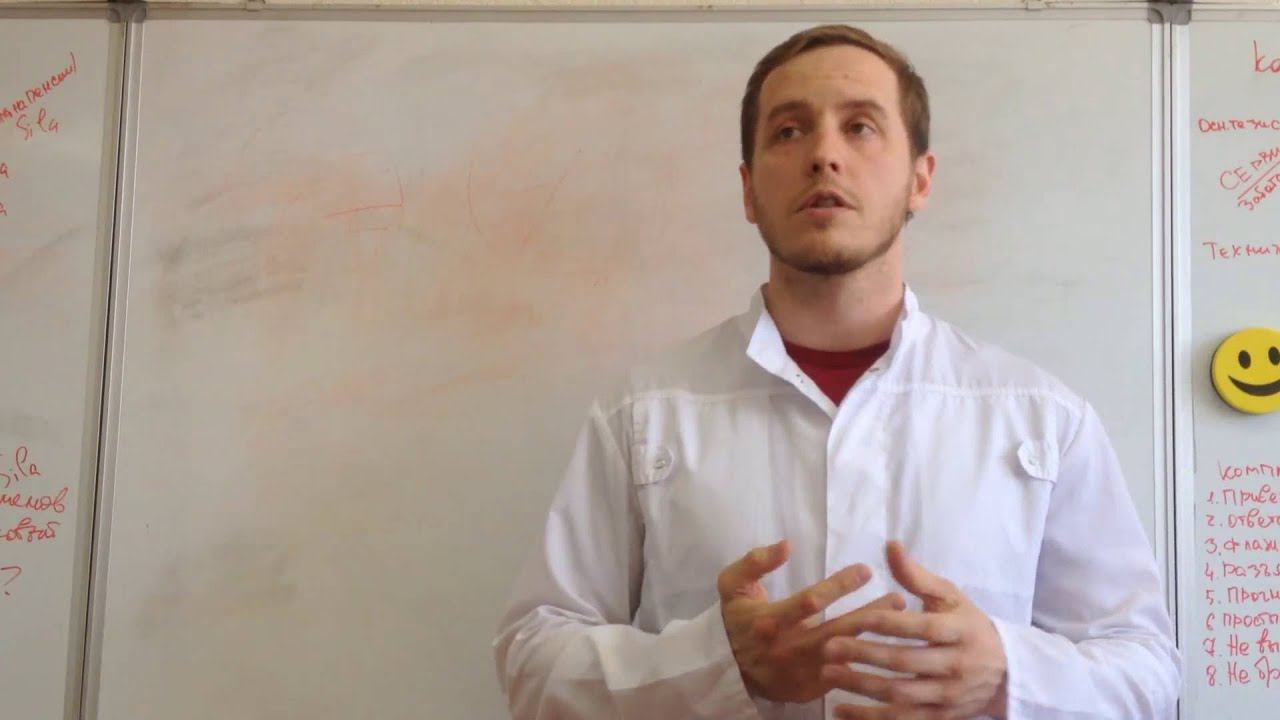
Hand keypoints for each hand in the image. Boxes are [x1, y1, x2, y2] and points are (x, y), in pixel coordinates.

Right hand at [718, 539, 906, 703]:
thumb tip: (787, 544)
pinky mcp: (810, 689)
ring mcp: (800, 673)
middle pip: (836, 631)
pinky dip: (866, 662)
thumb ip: (756, 562)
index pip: (810, 601)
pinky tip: (887, 647)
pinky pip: (844, 676)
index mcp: (769, 621)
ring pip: (845, 655)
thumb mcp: (732, 585)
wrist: (728, 667)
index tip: (866, 570)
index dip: (839, 585)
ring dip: (874, 637)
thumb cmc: (736, 619)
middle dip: (870, 613)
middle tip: (899, 597)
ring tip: (900, 618)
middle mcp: (787, 649)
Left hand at [819, 541, 1007, 718]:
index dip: (889, 623)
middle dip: (866, 655)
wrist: (1006, 673)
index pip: (922, 628)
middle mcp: (956, 666)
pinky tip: (841, 710)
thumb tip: (890, 545)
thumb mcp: (950, 597)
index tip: (857, 618)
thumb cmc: (969, 626)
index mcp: (960, 632)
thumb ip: (917, 576)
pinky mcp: (940, 717)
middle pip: (907, 662)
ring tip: (828, 674)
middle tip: (829, 646)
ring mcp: (948, 696)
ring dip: (862, 686)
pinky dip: (871, 718)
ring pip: (902, 695)